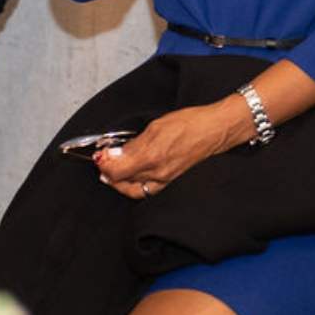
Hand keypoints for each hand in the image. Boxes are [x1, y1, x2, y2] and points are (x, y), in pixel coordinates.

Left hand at [92, 100, 245, 199]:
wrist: (214, 131)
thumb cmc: (189, 123)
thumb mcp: (155, 127)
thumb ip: (134, 143)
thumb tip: (115, 154)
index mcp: (151, 157)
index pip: (115, 171)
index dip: (103, 163)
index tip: (100, 154)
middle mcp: (157, 173)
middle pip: (122, 183)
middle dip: (108, 174)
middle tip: (103, 162)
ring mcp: (165, 179)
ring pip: (133, 191)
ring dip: (119, 184)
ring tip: (114, 172)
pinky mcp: (171, 180)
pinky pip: (147, 191)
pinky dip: (134, 186)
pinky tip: (131, 177)